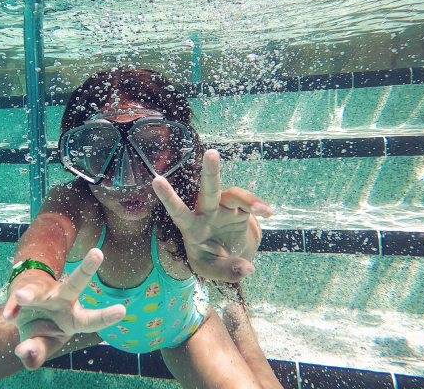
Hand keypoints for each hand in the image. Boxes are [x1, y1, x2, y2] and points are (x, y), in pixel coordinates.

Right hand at [2, 248, 125, 369]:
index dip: (106, 316)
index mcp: (74, 317)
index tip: (122, 311)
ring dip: (30, 294)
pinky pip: (15, 302)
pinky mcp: (22, 291)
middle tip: (97, 253)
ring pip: (39, 290)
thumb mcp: (42, 345)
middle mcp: (62, 300)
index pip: (91, 319)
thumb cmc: (41, 329)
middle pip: (75, 283)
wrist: (22, 312)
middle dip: (86, 268)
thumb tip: (25, 352)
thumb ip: (37, 352)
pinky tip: (9, 316)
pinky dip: (11, 308)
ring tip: (22, 297)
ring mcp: (42, 294)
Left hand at [152, 149, 272, 281]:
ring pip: (233, 194)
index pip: (178, 211)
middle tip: (211, 153)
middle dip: (210, 171)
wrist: (228, 254)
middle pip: (207, 190)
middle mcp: (206, 212)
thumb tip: (248, 270)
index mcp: (191, 227)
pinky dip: (258, 207)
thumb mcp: (214, 270)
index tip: (156, 180)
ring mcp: (224, 208)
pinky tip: (267, 213)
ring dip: (247, 197)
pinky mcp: (240, 209)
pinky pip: (249, 204)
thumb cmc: (212, 260)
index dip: (168, 197)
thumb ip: (228, 271)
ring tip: (260, 209)